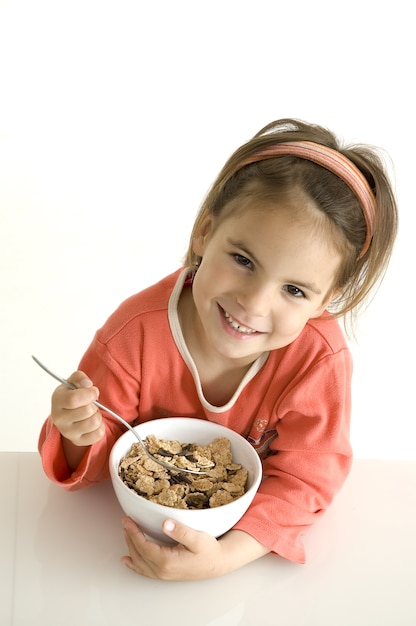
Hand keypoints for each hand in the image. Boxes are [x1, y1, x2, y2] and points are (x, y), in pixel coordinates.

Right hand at [51, 371, 103, 446]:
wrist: (66, 412)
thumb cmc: (71, 395)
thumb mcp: (73, 382)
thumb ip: (79, 377)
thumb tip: (87, 385)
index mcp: (57, 401)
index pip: (73, 400)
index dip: (89, 394)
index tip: (94, 391)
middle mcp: (59, 419)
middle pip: (87, 411)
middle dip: (94, 404)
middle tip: (90, 403)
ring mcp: (68, 432)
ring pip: (94, 423)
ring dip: (98, 415)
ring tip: (91, 413)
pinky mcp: (78, 441)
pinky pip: (98, 434)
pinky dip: (100, 426)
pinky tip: (92, 421)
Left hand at [121, 517, 269, 580]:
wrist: (217, 564)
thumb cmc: (209, 551)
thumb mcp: (197, 538)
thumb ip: (181, 531)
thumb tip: (165, 523)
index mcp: (167, 561)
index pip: (143, 545)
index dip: (133, 532)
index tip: (127, 520)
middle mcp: (162, 570)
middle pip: (138, 553)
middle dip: (129, 536)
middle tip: (125, 522)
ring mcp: (163, 574)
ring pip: (139, 562)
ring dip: (130, 547)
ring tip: (125, 533)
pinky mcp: (165, 574)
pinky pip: (144, 571)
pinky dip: (134, 565)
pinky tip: (127, 561)